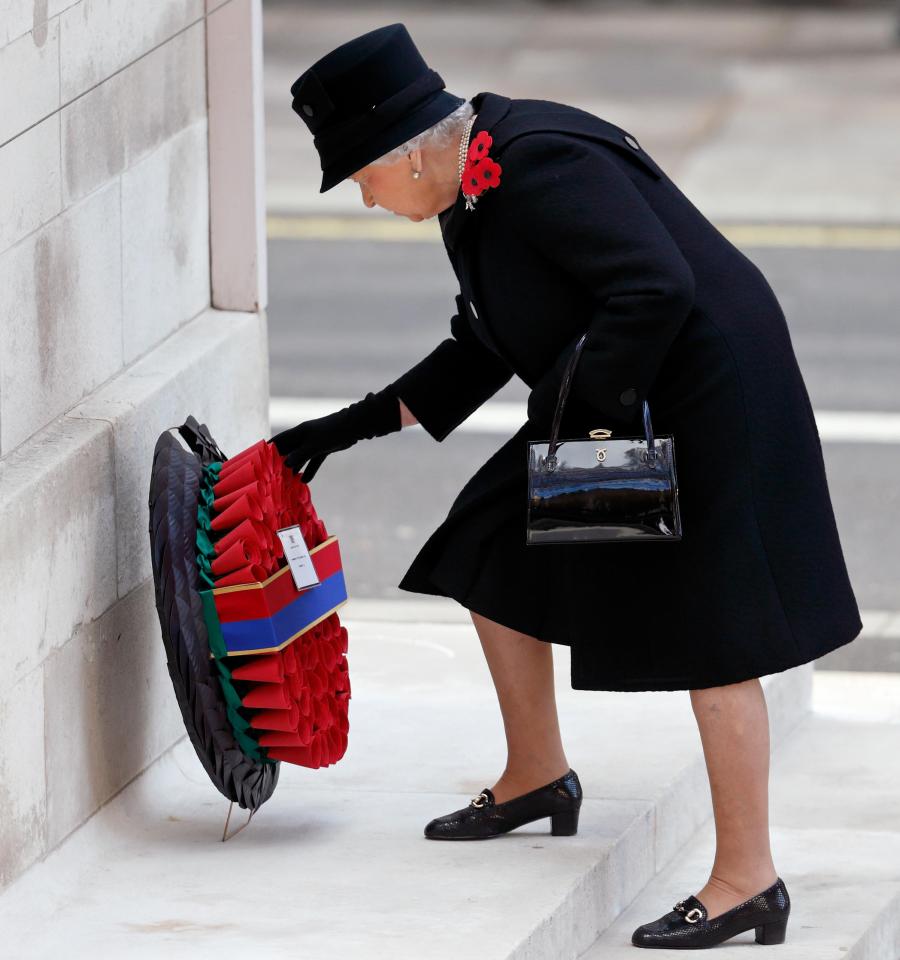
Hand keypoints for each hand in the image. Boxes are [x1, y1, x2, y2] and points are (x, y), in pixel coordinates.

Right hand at [269, 387, 401, 481]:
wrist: (353, 427)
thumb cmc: (332, 432)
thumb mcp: (315, 445)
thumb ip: (300, 455)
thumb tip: (286, 465)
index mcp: (298, 432)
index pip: (279, 441)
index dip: (269, 449)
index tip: (259, 458)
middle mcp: (304, 437)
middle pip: (288, 450)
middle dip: (280, 462)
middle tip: (271, 475)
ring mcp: (314, 443)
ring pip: (300, 457)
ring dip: (294, 468)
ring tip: (286, 481)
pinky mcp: (323, 448)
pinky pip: (313, 461)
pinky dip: (310, 470)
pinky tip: (305, 481)